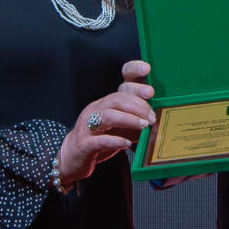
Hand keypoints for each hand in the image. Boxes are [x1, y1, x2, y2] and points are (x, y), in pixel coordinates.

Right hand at [58, 60, 155, 186]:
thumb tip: (156, 118)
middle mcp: (96, 110)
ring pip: (108, 116)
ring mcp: (88, 126)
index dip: (132, 73)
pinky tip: (127, 143)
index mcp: (106, 103)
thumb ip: (135, 121)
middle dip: (138, 104)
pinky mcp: (84, 144)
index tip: (147, 70)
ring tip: (144, 126)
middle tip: (152, 116)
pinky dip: (115, 140)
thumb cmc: (99, 140)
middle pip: (117, 99)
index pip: (121, 85)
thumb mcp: (120, 128)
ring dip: (129, 119)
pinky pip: (100, 140)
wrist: (72, 158)